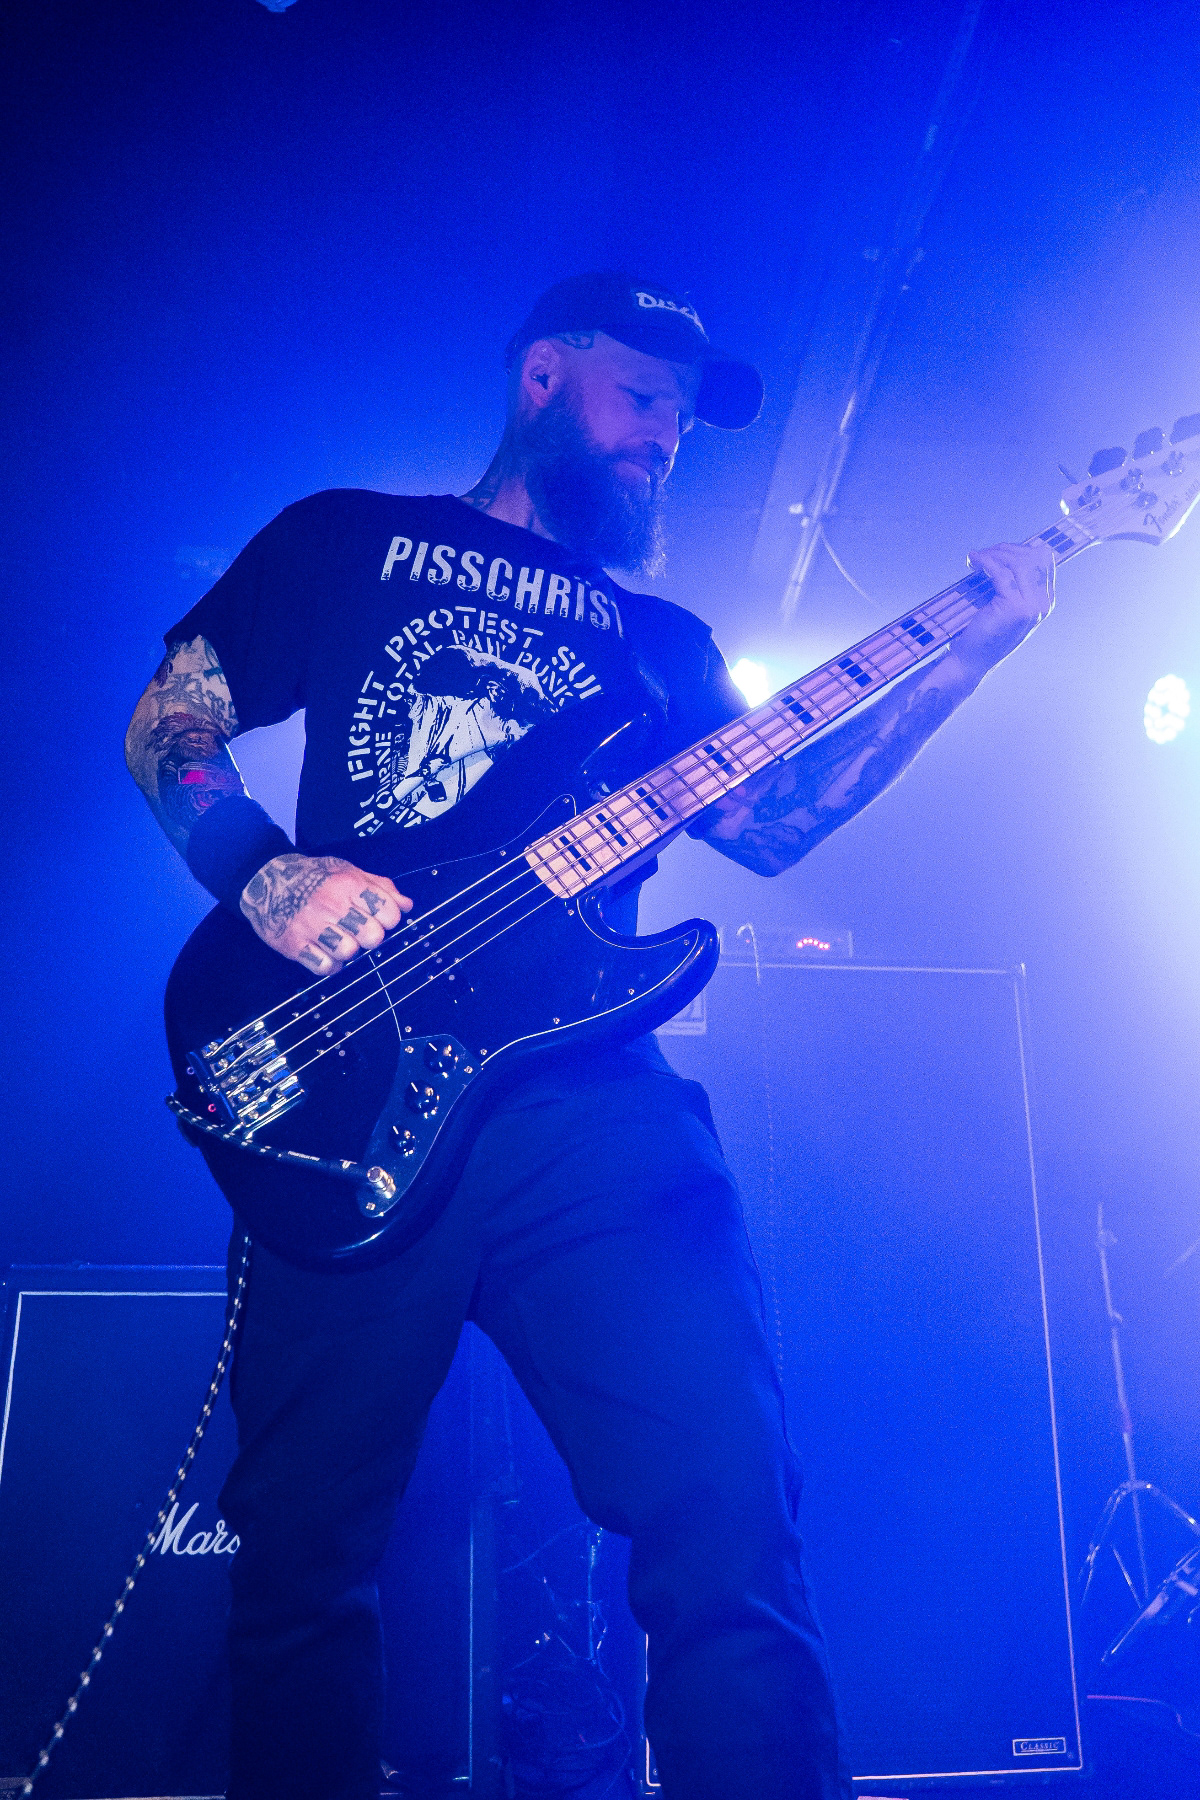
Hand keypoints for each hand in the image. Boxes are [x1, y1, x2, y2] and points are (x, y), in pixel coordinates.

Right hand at [240, 853, 411, 973]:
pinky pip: (325, 967)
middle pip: (372, 937)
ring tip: (340, 940)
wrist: (267, 880)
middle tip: (359, 930)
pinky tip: (325, 951)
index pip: (389, 913)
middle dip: (370, 936)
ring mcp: (311, 926)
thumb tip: (406, 905)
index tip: (379, 917)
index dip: (388, 919)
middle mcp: (331, 905)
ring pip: (349, 954)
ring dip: (348, 951)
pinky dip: (329, 964)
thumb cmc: (314, 876)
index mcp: (348, 884)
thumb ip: (380, 886)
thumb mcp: (348, 870)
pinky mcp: (294, 945)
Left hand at [946, 541, 1054, 686]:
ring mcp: (1032, 606)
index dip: (1019, 550)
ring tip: (976, 558)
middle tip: (983, 554)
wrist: (972, 660)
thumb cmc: (985, 630)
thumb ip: (1015, 582)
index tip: (996, 553)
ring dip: (995, 554)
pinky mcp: (1014, 607)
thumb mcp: (1006, 603)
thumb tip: (1010, 550)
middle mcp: (1044, 603)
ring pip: (1018, 562)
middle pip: (1034, 557)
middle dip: (1006, 550)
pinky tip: (973, 561)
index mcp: (1046, 601)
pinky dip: (986, 562)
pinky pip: (1001, 572)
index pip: (1044, 560)